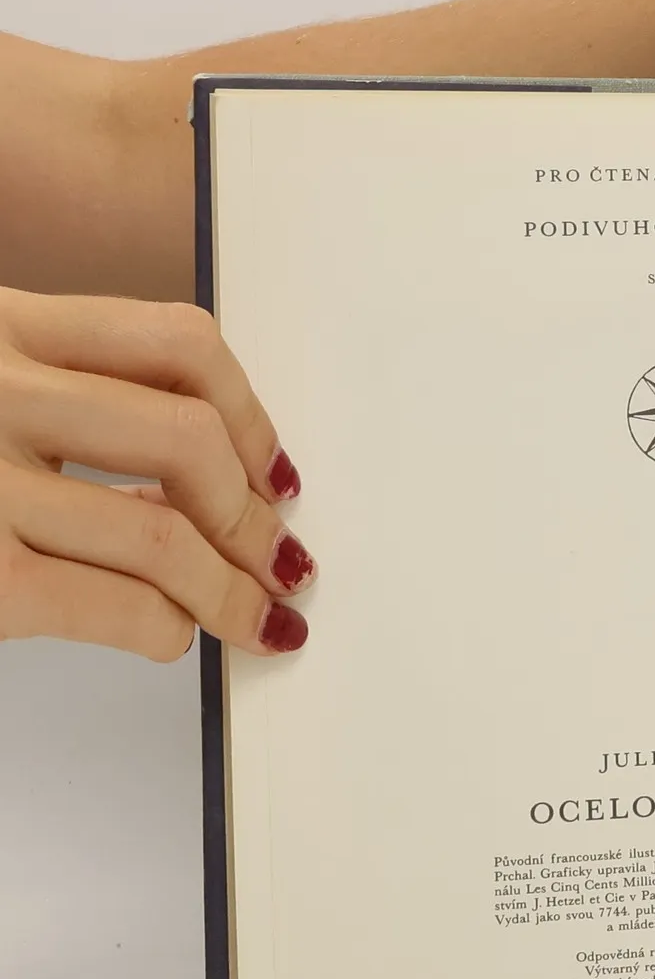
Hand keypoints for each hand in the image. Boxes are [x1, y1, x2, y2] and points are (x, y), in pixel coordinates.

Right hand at [0, 288, 311, 660]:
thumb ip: (53, 393)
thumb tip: (205, 480)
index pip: (177, 342)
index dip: (252, 415)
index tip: (275, 470)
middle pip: (190, 438)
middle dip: (255, 516)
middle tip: (278, 560)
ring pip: (166, 532)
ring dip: (235, 588)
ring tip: (256, 616)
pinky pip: (121, 605)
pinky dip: (168, 628)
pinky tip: (167, 636)